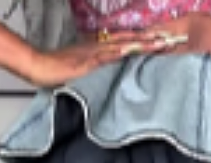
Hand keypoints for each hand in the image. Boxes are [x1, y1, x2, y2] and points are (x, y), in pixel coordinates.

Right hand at [25, 32, 184, 87]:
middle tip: (172, 38)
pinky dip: (121, 51)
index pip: (127, 42)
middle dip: (151, 39)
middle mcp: (99, 47)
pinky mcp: (86, 61)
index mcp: (99, 49)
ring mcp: (93, 52)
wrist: (37, 66)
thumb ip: (98, 72)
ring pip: (123, 45)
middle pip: (130, 40)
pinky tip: (133, 49)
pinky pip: (107, 55)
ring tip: (161, 42)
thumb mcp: (82, 71)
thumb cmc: (56, 70)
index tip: (164, 41)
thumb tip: (112, 76)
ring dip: (141, 43)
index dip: (145, 41)